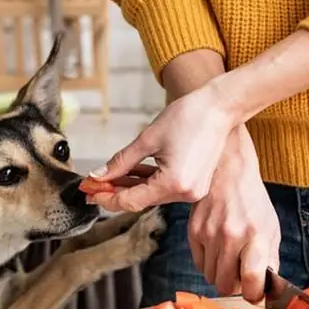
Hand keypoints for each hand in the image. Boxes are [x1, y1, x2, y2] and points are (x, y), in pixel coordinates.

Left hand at [86, 82, 237, 212]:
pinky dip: (147, 182)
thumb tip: (98, 175)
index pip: (131, 201)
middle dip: (115, 192)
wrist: (220, 107)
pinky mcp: (195, 184)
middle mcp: (185, 193)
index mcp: (173, 183)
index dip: (106, 197)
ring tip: (107, 178)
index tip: (88, 191)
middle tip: (92, 185)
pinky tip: (129, 174)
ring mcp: (193, 191)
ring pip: (152, 195)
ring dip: (130, 187)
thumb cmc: (188, 116)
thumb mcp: (148, 139)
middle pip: (141, 200)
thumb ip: (121, 161)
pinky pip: (164, 188)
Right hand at [188, 126, 279, 301]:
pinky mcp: (193, 231)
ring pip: (211, 277)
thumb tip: (266, 286)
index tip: (255, 293)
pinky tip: (218, 250)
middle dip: (235, 286)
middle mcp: (231, 236)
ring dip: (221, 275)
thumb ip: (270, 258)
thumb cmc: (252, 199)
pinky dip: (209, 263)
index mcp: (256, 236)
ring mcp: (209, 234)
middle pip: (226, 285)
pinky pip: (199, 263)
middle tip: (241, 276)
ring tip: (230, 260)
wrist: (227, 170)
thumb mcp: (270, 226)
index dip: (254, 294)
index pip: (251, 281)